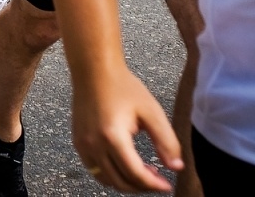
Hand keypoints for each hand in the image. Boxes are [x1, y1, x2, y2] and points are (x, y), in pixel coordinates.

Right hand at [70, 68, 182, 192]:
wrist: (94, 70)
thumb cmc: (123, 87)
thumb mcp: (151, 111)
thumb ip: (166, 141)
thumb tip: (176, 167)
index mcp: (113, 137)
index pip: (135, 174)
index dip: (153, 185)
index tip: (167, 186)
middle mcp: (94, 145)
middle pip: (120, 182)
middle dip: (141, 187)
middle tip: (158, 180)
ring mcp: (83, 145)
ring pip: (105, 179)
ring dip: (125, 182)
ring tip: (143, 172)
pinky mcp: (78, 142)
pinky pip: (94, 169)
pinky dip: (110, 174)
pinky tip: (124, 163)